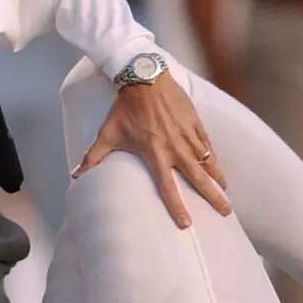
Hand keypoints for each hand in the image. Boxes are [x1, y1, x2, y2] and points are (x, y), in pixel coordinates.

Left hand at [73, 73, 229, 228]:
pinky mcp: (195, 122)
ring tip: (225, 191)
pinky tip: (217, 165)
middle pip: (199, 178)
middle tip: (226, 212)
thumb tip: (76, 175)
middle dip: (214, 197)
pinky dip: (213, 156)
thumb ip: (93, 157)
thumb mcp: (107, 134)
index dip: (178, 207)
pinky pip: (207, 144)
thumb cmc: (125, 108)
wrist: (145, 78)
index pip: (168, 188)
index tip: (186, 224)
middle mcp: (176, 148)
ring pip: (208, 161)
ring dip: (218, 178)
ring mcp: (188, 135)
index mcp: (156, 154)